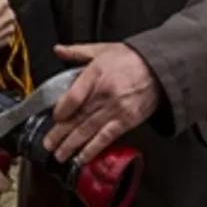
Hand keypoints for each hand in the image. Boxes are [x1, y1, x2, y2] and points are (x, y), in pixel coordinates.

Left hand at [44, 43, 160, 165]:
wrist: (159, 67)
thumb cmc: (131, 58)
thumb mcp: (101, 49)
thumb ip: (77, 52)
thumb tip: (59, 50)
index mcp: (95, 74)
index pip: (73, 97)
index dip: (61, 110)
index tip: (54, 118)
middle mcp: (104, 93)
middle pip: (77, 116)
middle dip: (60, 133)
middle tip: (48, 144)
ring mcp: (116, 108)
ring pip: (89, 130)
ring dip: (72, 144)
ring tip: (60, 154)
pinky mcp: (127, 120)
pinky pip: (107, 137)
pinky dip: (94, 148)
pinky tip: (83, 156)